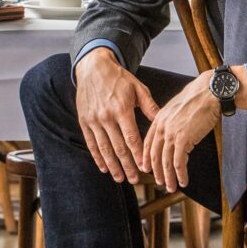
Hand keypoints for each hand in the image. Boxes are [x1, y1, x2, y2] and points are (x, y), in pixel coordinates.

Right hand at [75, 47, 159, 183]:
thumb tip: (162, 121)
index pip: (132, 138)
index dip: (139, 155)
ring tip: (120, 178)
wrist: (93, 68)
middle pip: (118, 148)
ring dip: (113, 166)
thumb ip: (150, 106)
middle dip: (128, 166)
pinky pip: (91, 143)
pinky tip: (104, 168)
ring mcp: (94, 120)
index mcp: (122, 109)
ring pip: (104, 148)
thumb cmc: (119, 79)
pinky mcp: (84, 121)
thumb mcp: (138, 88)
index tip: (146, 168)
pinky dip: (97, 157)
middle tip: (135, 180)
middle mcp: (106, 117)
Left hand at [140, 72, 220, 191]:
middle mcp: (162, 128)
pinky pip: (179, 162)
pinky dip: (180, 174)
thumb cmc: (197, 98)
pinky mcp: (183, 139)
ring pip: (165, 162)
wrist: (208, 93)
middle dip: (156, 171)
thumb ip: (170, 121)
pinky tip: (183, 181)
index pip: (148, 143)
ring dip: (168, 177)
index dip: (146, 158)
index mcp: (158, 119)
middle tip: (159, 182)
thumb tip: (172, 132)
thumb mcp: (176, 108)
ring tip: (171, 186)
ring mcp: (172, 134)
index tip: (146, 168)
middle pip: (154, 155)